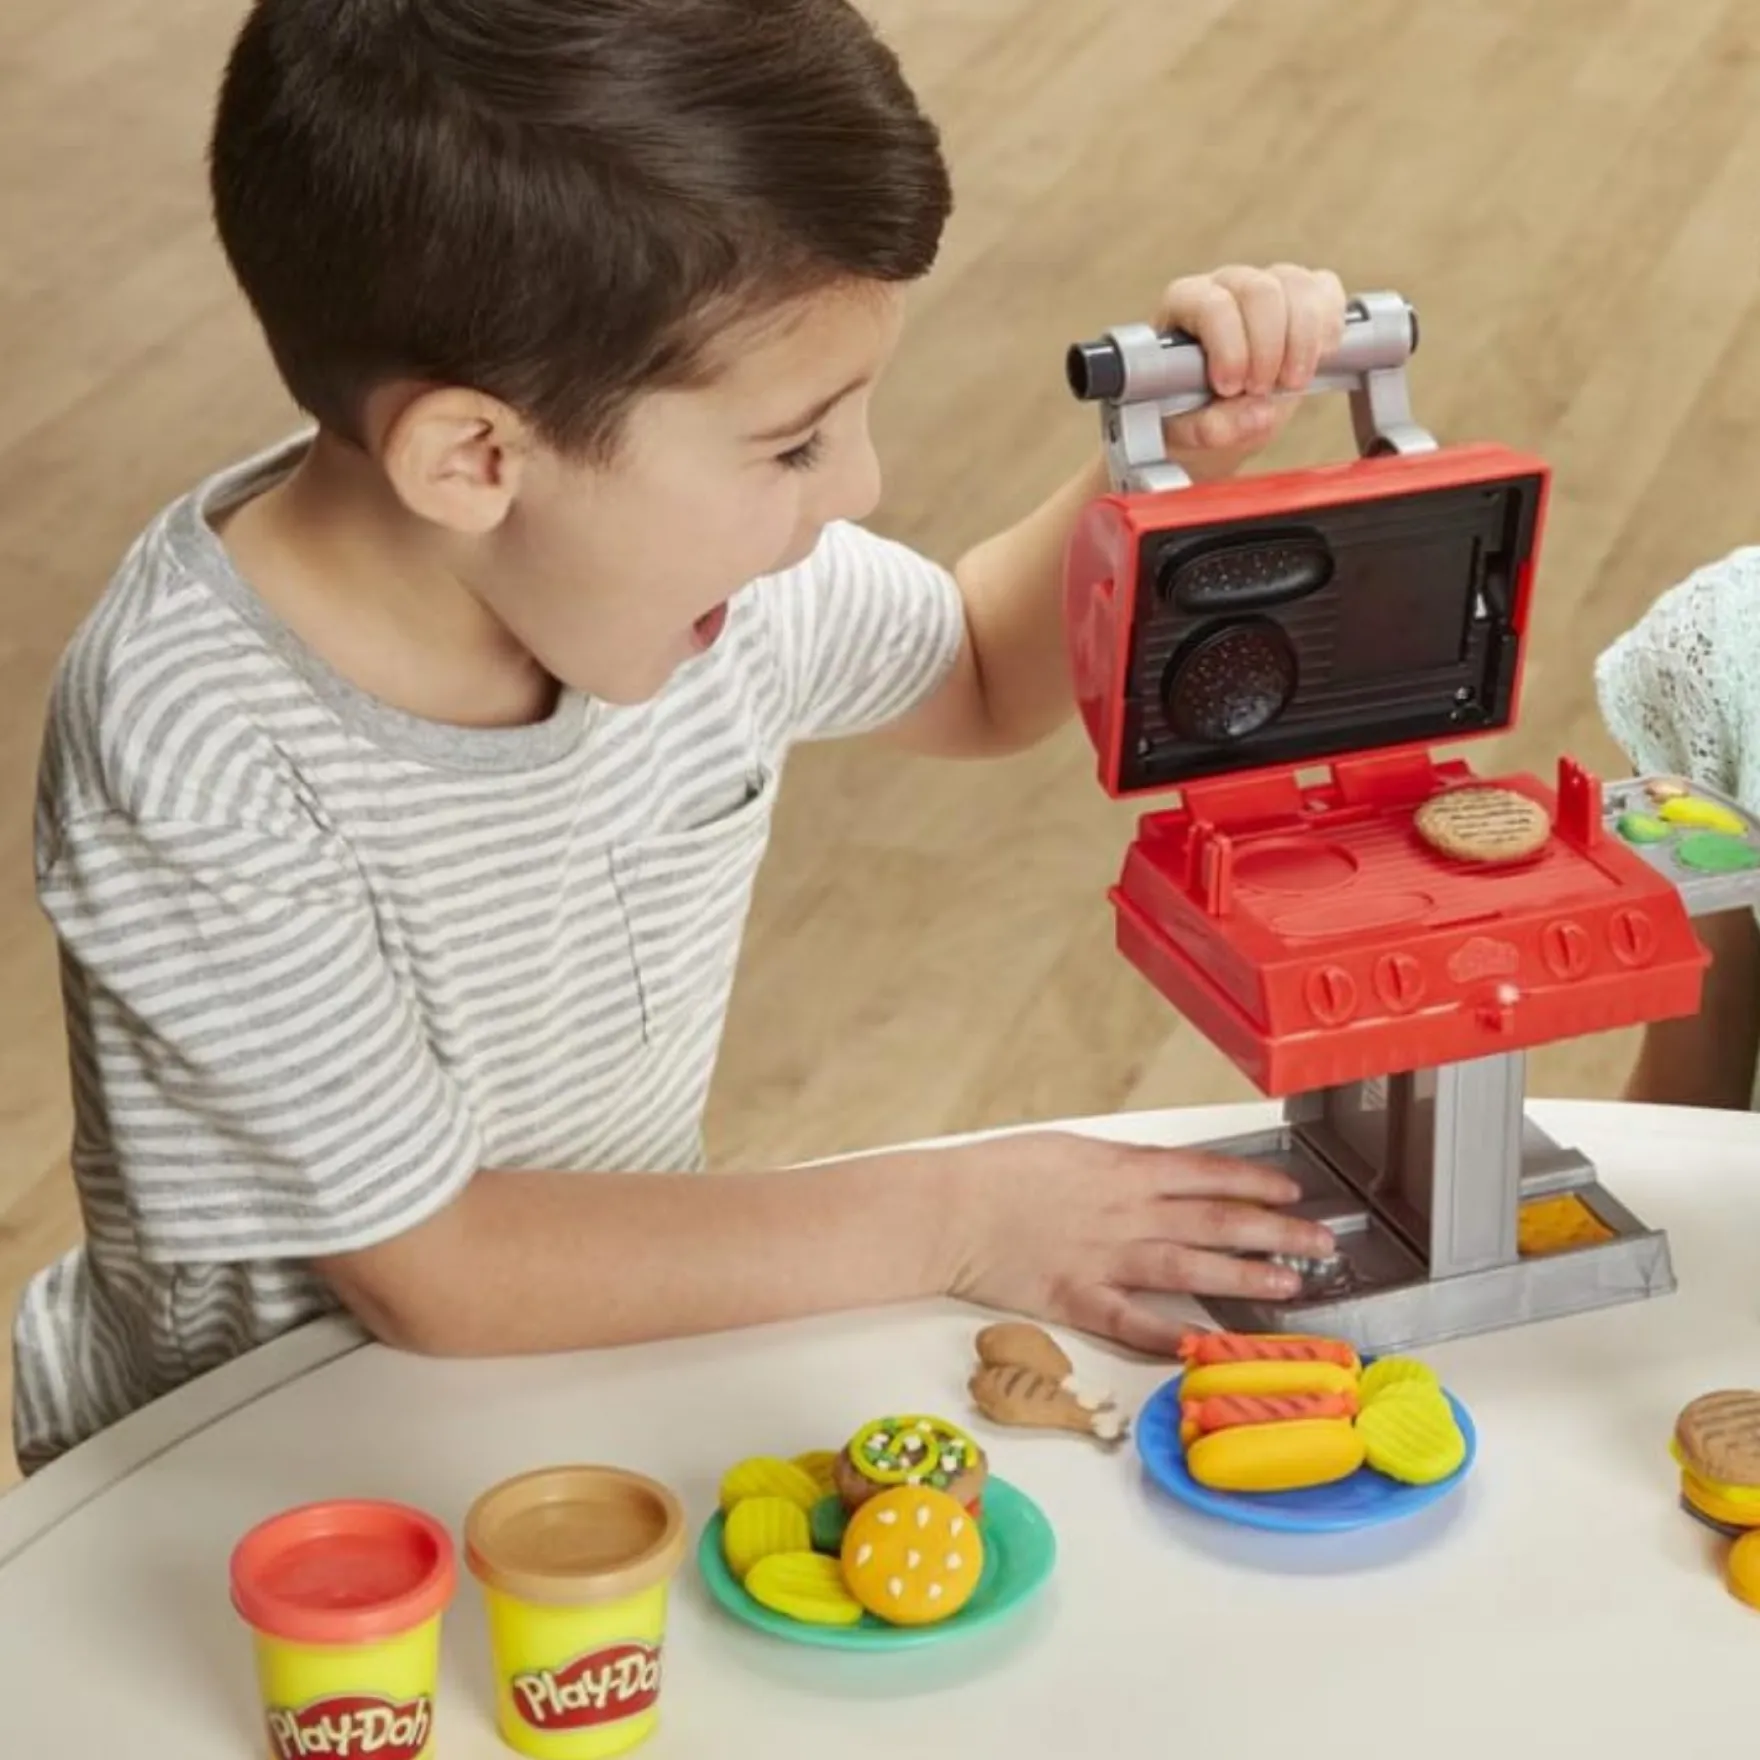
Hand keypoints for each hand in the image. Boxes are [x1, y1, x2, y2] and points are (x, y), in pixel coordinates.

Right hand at [943, 1130, 1336, 1355]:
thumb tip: (1161, 1174)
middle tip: (1321, 1241)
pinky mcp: (1079, 1298)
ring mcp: (1106, 1258)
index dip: (1255, 1183)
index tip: (1291, 1192)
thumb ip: (1120, 1167)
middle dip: (1274, 1230)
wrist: (950, 1207)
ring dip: (1245, 1276)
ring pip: (1191, 1268)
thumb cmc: (1000, 1172)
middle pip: (1215, 1220)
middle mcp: (1127, 1213)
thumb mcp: (1069, 1149)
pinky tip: (1208, 1344)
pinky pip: (1135, 1321)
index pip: (1207, 1174)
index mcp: (1123, 1170)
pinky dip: (1173, 1334)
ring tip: (1289, 1284)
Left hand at [1153, 263, 1347, 469]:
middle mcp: (1226, 285)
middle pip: (1260, 291)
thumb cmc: (1195, 415)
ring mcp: (1268, 282)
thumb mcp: (1189, 433)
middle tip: (1262, 391)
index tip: (1231, 388)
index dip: (1229, 348)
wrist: (1220, 415)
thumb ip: (1211, 428)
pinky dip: (1328, 328)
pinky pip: (1325, 291)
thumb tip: (1260, 414)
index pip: (1212, 306)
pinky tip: (1316, 360)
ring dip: (1302, 342)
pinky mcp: (1304, 292)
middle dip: (1269, 349)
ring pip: (1298, 287)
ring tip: (1291, 383)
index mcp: (1185, 305)